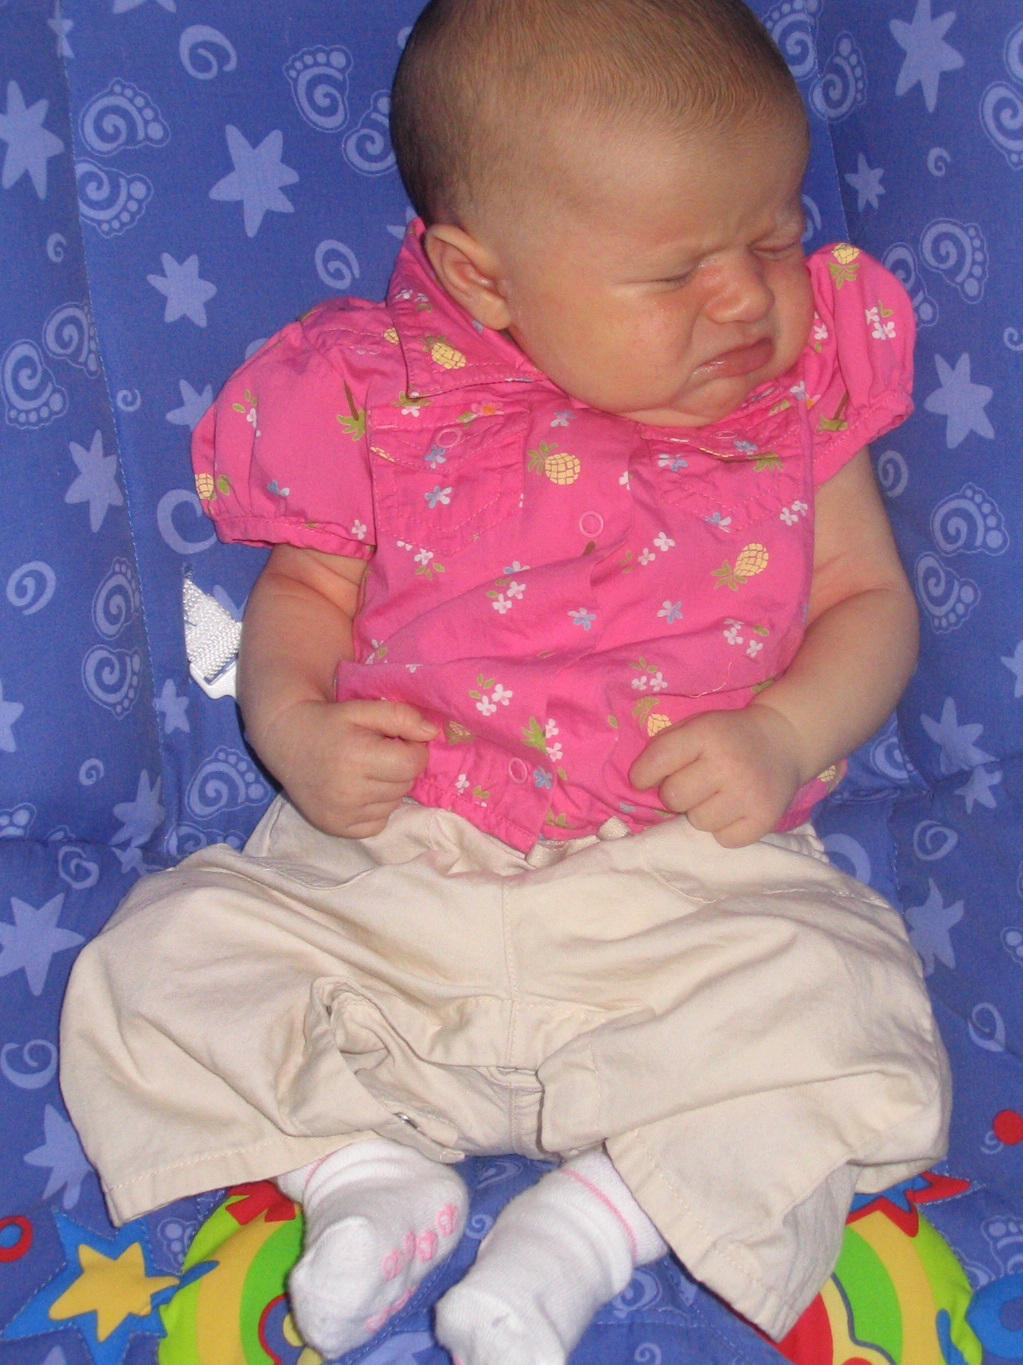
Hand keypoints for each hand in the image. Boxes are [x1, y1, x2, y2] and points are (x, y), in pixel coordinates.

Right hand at [259, 699, 437, 837]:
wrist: (286, 741)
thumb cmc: (329, 722)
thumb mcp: (363, 709)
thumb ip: (400, 716)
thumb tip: (432, 733)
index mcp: (357, 758)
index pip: (413, 763)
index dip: (414, 750)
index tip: (399, 741)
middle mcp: (349, 791)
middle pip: (405, 784)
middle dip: (401, 766)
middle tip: (380, 753)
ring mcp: (343, 814)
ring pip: (394, 803)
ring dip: (390, 787)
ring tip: (368, 770)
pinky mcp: (337, 828)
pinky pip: (378, 822)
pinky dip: (377, 807)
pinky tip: (360, 789)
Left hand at [628, 704, 805, 847]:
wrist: (784, 741)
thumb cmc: (727, 737)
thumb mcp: (696, 727)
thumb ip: (665, 749)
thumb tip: (639, 785)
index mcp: (706, 734)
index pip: (658, 760)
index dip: (643, 774)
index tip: (644, 779)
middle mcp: (728, 764)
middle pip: (674, 798)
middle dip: (678, 792)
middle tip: (695, 783)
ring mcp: (749, 793)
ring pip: (698, 822)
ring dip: (702, 812)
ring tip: (718, 795)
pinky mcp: (765, 818)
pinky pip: (724, 840)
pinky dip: (725, 828)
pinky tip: (734, 809)